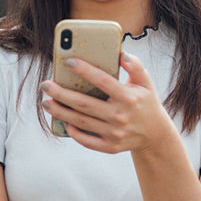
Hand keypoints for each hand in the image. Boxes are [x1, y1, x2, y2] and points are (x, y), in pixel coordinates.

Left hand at [40, 52, 177, 154]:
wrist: (155, 134)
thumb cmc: (145, 102)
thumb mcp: (145, 82)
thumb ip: (136, 66)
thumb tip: (121, 54)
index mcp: (128, 97)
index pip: (103, 81)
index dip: (85, 70)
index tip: (68, 61)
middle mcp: (120, 116)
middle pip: (85, 104)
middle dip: (61, 94)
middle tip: (45, 85)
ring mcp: (114, 133)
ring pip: (81, 122)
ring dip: (60, 112)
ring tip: (45, 102)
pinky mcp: (110, 146)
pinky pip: (87, 141)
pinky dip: (74, 132)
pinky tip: (63, 122)